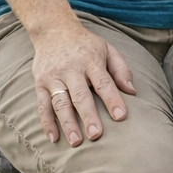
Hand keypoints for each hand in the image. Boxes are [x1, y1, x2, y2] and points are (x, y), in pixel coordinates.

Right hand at [31, 25, 135, 145]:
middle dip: (88, 115)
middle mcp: (71, 69)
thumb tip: (133, 91)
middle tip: (96, 135)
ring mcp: (53, 77)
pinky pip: (42, 105)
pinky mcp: (40, 83)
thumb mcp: (107, 49)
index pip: (103, 82)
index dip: (113, 99)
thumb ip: (121, 69)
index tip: (121, 116)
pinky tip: (54, 138)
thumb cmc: (86, 45)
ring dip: (67, 123)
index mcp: (91, 61)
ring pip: (60, 102)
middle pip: (80, 95)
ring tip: (76, 142)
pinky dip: (46, 123)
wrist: (54, 30)